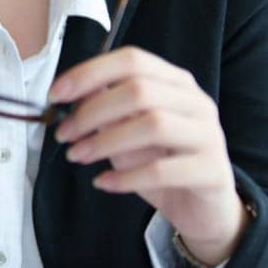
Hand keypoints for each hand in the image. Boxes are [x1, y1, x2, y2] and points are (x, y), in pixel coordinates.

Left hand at [50, 47, 249, 266]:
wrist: (203, 208)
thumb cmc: (160, 161)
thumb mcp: (127, 130)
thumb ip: (106, 110)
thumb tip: (71, 94)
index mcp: (175, 82)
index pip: (132, 60)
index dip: (89, 73)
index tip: (55, 95)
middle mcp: (196, 102)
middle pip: (140, 90)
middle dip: (92, 111)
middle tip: (63, 135)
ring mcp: (208, 135)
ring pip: (153, 125)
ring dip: (105, 141)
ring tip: (77, 156)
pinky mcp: (212, 171)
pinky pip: (162, 170)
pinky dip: (125, 177)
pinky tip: (103, 182)